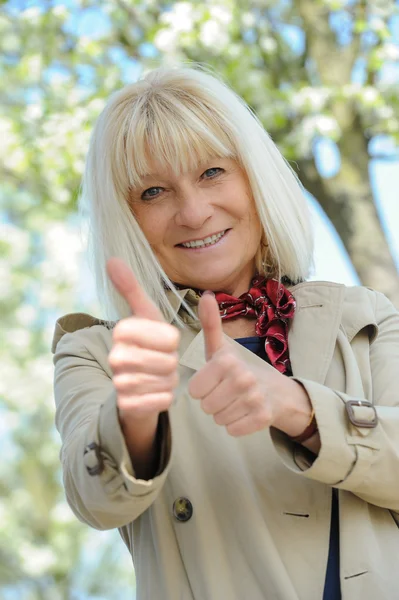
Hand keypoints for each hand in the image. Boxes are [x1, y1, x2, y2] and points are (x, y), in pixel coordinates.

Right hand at [107, 257, 179, 422]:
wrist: (133, 384)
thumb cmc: (146, 345)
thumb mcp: (144, 315)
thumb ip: (131, 288)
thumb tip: (111, 258)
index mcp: (123, 332)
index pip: (170, 337)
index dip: (173, 341)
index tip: (165, 342)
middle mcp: (116, 357)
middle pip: (169, 361)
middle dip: (172, 363)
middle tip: (164, 362)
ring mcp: (120, 382)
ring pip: (166, 382)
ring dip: (170, 380)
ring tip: (161, 376)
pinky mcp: (127, 406)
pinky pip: (162, 401)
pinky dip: (165, 397)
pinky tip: (157, 392)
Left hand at [188, 292, 308, 436]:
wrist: (278, 391)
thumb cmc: (240, 368)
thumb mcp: (222, 347)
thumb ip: (210, 324)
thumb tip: (205, 294)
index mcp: (227, 361)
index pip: (195, 390)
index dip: (203, 387)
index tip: (216, 379)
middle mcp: (242, 378)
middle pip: (205, 406)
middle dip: (213, 401)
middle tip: (228, 391)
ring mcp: (254, 398)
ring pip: (218, 419)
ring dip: (225, 413)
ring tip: (237, 400)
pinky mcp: (263, 417)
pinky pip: (232, 430)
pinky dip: (237, 425)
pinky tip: (246, 412)